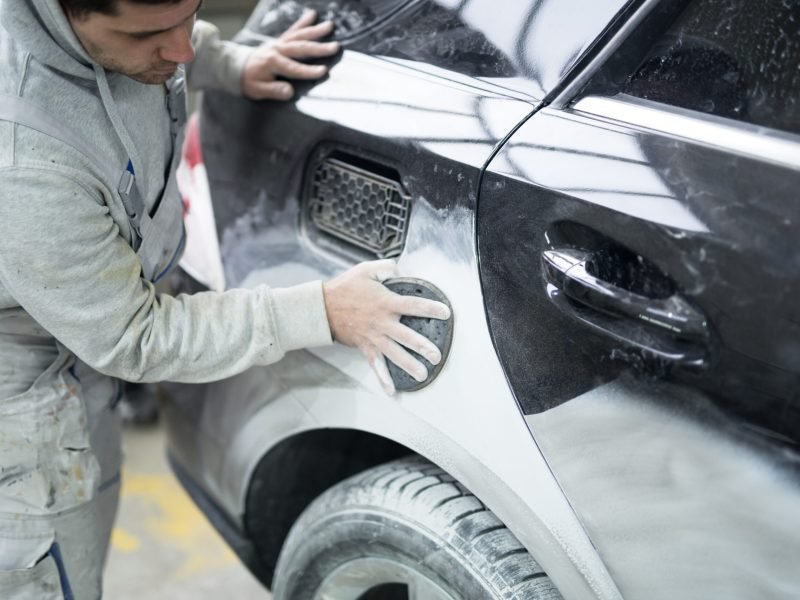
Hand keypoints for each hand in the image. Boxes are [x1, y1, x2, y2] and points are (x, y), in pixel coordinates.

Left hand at [241, 9, 339, 100]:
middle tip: (335, 47)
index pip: (294, 68)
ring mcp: (278, 43)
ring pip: (299, 35)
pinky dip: (302, 22)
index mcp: (272, 62)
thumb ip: (274, 90)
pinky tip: (312, 15)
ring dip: (315, 31)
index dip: (309, 70)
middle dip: (318, 48)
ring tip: (330, 26)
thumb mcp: (257, 90)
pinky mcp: (280, 40)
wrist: (236, 68)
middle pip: (300, 48)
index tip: (323, 71)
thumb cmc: (249, 81)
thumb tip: (289, 91)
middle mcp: (276, 49)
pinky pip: (292, 30)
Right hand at [323, 260, 451, 395]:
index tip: (445, 313)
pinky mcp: (365, 347)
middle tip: (436, 356)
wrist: (321, 308)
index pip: (412, 305)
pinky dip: (382, 378)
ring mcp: (373, 337)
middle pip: (406, 336)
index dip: (429, 308)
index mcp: (385, 302)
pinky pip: (375, 364)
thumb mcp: (365, 269)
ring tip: (423, 374)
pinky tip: (391, 390)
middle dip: (422, 346)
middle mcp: (382, 322)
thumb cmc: (345, 287)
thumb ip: (386, 268)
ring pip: (394, 353)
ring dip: (408, 365)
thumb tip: (401, 270)